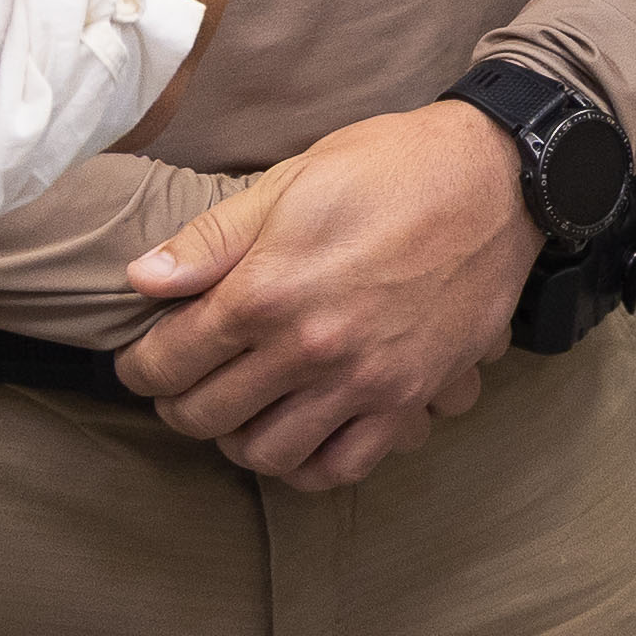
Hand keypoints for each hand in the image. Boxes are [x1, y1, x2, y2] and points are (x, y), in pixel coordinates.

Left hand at [109, 101, 531, 486]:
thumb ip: (212, 239)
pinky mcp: (408, 399)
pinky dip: (306, 465)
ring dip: (236, 439)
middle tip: (182, 386)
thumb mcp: (290, 182)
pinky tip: (295, 437)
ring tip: (237, 410)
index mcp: (267, 289)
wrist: (495, 180)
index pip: (168, 360)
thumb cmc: (388, 168)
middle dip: (178, 405)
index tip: (142, 360)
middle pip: (206, 415)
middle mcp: (309, 348)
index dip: (140, 366)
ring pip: (266, 453)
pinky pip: (341, 467)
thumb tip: (142, 278)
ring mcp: (362, 382)